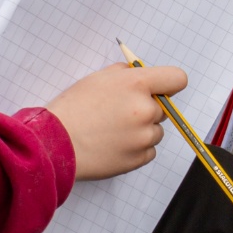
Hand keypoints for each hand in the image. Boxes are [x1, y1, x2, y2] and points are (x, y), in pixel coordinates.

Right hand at [44, 62, 186, 179]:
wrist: (55, 143)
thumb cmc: (73, 108)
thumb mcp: (97, 78)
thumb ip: (124, 73)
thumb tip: (139, 74)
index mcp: (137, 84)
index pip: (177, 79)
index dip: (169, 84)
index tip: (160, 89)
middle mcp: (145, 110)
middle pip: (164, 108)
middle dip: (148, 109)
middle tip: (120, 113)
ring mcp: (144, 137)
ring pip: (156, 131)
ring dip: (142, 131)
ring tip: (113, 132)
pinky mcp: (139, 159)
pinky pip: (149, 151)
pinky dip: (136, 149)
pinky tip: (114, 145)